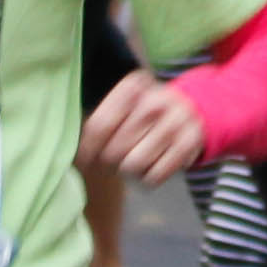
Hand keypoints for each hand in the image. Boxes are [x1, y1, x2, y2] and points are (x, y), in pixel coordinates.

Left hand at [78, 69, 209, 180]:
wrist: (191, 111)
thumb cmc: (144, 115)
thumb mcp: (124, 107)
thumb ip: (99, 125)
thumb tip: (75, 159)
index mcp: (132, 87)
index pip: (98, 126)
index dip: (87, 150)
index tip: (84, 161)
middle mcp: (154, 100)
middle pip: (113, 150)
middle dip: (111, 161)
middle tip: (117, 158)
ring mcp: (175, 121)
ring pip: (133, 165)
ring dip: (130, 171)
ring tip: (136, 159)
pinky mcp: (189, 143)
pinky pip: (154, 177)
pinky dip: (149, 179)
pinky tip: (153, 165)